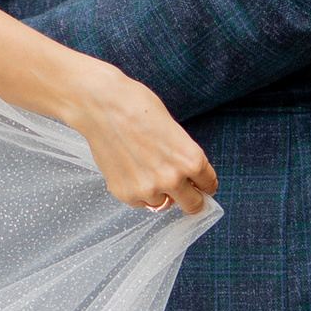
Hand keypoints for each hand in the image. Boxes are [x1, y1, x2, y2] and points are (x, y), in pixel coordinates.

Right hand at [65, 65, 216, 217]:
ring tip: (143, 168)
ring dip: (158, 192)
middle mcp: (173, 179)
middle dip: (189, 197)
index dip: (204, 184)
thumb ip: (183, 156)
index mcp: (191, 160)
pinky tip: (128, 168)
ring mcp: (148, 190)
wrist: (101, 105)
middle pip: (193, 205)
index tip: (199, 185)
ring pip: (163, 203)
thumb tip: (186, 177)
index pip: (209, 185)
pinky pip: (140, 202)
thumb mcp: (174, 130)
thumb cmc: (137, 107)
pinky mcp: (125, 194)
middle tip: (181, 189)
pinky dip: (137, 191)